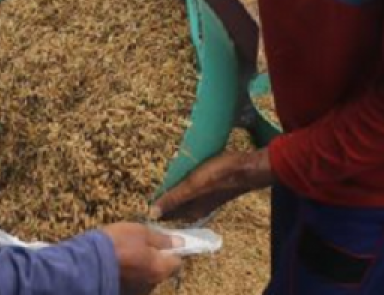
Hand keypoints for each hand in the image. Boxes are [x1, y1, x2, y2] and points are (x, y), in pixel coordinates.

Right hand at [101, 223, 181, 293]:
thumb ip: (162, 239)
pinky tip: (120, 264)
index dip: (171, 251)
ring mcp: (138, 290)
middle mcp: (153, 283)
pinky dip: (131, 273)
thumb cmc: (119, 242)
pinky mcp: (124, 292)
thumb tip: (181, 242)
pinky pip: (134, 281)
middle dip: (156, 259)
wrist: (91, 260)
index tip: (162, 242)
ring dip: (142, 267)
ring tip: (128, 254)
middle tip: (142, 245)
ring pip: (147, 276)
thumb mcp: (142, 232)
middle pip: (162, 270)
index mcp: (160, 268)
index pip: (177, 262)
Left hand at [150, 149, 273, 222]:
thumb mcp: (193, 185)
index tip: (137, 202)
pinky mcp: (209, 186)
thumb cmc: (219, 176)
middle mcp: (198, 207)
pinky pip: (189, 189)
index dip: (154, 209)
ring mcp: (204, 197)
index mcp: (192, 211)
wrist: (247, 168)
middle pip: (174, 207)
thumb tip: (153, 212)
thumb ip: (174, 198)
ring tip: (153, 182)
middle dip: (160, 200)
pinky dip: (179, 185)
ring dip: (169, 192)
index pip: (168, 215)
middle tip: (140, 189)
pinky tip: (174, 176)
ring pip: (181, 198)